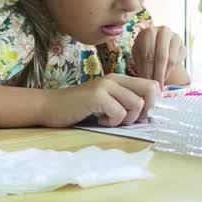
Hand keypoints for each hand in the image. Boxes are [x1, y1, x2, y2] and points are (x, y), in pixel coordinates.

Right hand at [42, 74, 161, 126]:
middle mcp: (115, 79)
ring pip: (136, 104)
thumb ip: (125, 102)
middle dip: (145, 110)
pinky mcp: (96, 96)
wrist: (49, 107)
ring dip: (126, 120)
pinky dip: (112, 122)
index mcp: (120, 79)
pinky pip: (119, 112)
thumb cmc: (79, 108)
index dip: (152, 103)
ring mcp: (105, 86)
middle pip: (150, 90)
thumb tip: (149, 114)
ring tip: (110, 121)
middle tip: (128, 120)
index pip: (153, 85)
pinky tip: (100, 121)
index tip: (137, 115)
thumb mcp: (107, 102)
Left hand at [132, 25, 185, 87]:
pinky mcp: (183, 46)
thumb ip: (141, 64)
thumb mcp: (138, 54)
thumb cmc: (145, 50)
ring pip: (172, 60)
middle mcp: (164, 31)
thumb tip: (144, 82)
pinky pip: (178, 61)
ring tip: (159, 83)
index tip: (146, 84)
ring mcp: (175, 38)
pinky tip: (165, 76)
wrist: (158, 44)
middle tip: (155, 87)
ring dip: (165, 74)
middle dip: (157, 74)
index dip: (147, 71)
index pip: (148, 54)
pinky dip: (171, 71)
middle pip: (161, 57)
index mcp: (149, 32)